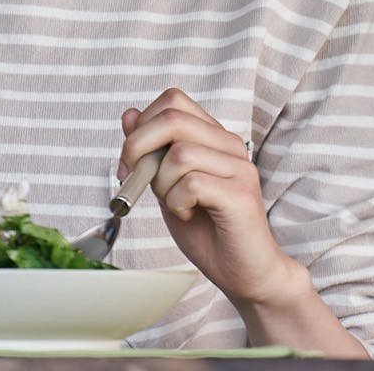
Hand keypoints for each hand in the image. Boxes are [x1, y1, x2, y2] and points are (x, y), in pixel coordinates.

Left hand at [120, 89, 307, 307]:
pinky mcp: (241, 194)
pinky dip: (176, 203)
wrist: (244, 272)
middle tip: (134, 180)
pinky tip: (188, 214)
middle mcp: (230, 144)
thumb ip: (151, 152)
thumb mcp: (166, 185)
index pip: (173, 101)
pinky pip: (192, 184)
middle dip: (138, 147)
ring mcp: (239, 168)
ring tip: (176, 205)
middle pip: (173, 118)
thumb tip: (129, 114)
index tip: (129, 162)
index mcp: (213, 137)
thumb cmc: (206, 230)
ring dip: (162, 185)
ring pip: (179, 154)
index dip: (141, 125)